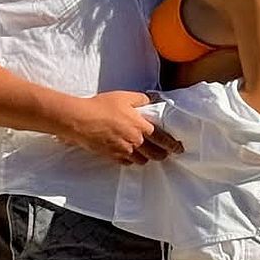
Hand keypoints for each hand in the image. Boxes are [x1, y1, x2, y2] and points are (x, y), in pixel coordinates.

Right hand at [60, 91, 183, 164]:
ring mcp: (123, 151)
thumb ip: (141, 99)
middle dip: (161, 155)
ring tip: (147, 156)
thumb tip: (151, 99)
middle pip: (154, 154)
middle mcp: (135, 142)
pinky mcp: (112, 156)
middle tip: (165, 154)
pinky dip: (130, 161)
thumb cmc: (102, 106)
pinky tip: (130, 157)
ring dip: (146, 158)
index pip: (163, 139)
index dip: (172, 145)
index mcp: (141, 127)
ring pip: (141, 161)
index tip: (179, 149)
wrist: (81, 120)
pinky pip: (126, 163)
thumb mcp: (125, 97)